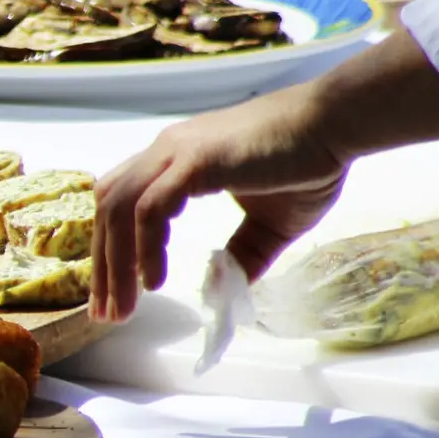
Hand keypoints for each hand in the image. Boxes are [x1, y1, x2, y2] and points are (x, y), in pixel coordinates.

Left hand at [91, 83, 345, 322]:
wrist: (336, 123)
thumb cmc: (308, 163)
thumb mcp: (270, 223)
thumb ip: (244, 252)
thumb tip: (225, 287)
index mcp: (173, 161)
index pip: (120, 205)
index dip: (110, 250)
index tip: (112, 296)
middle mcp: (164, 153)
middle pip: (107, 210)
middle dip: (102, 265)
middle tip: (105, 314)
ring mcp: (176, 154)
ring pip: (119, 210)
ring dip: (115, 264)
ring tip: (123, 308)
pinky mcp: (195, 161)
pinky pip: (150, 209)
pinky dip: (144, 246)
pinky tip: (152, 280)